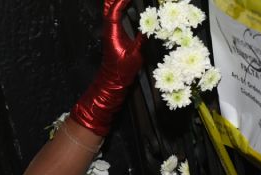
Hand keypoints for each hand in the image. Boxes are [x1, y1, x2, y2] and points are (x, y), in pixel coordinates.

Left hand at [70, 0, 143, 135]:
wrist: (113, 81)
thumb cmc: (122, 70)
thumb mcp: (135, 55)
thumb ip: (142, 39)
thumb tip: (152, 25)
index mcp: (112, 32)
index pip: (115, 10)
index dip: (122, 0)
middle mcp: (109, 29)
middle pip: (108, 6)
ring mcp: (110, 30)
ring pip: (110, 9)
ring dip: (116, 1)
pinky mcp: (113, 33)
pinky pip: (114, 14)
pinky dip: (119, 5)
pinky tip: (126, 3)